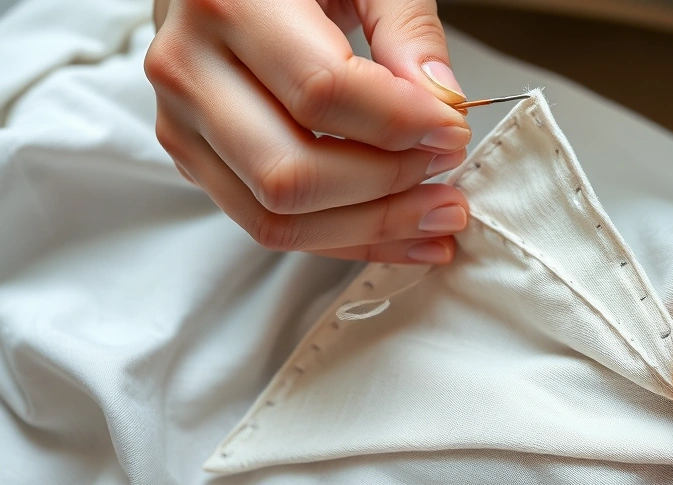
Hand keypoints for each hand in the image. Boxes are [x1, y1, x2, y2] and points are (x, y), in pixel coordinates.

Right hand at [144, 0, 471, 263]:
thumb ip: (406, 28)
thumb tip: (444, 105)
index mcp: (226, 2)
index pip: (321, 92)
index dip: (398, 124)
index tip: (453, 130)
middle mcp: (189, 69)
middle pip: (293, 172)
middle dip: (387, 186)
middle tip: (445, 169)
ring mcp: (184, 123)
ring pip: (278, 215)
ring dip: (371, 228)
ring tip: (437, 215)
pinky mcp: (196, 161)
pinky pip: (271, 225)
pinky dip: (346, 238)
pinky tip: (403, 234)